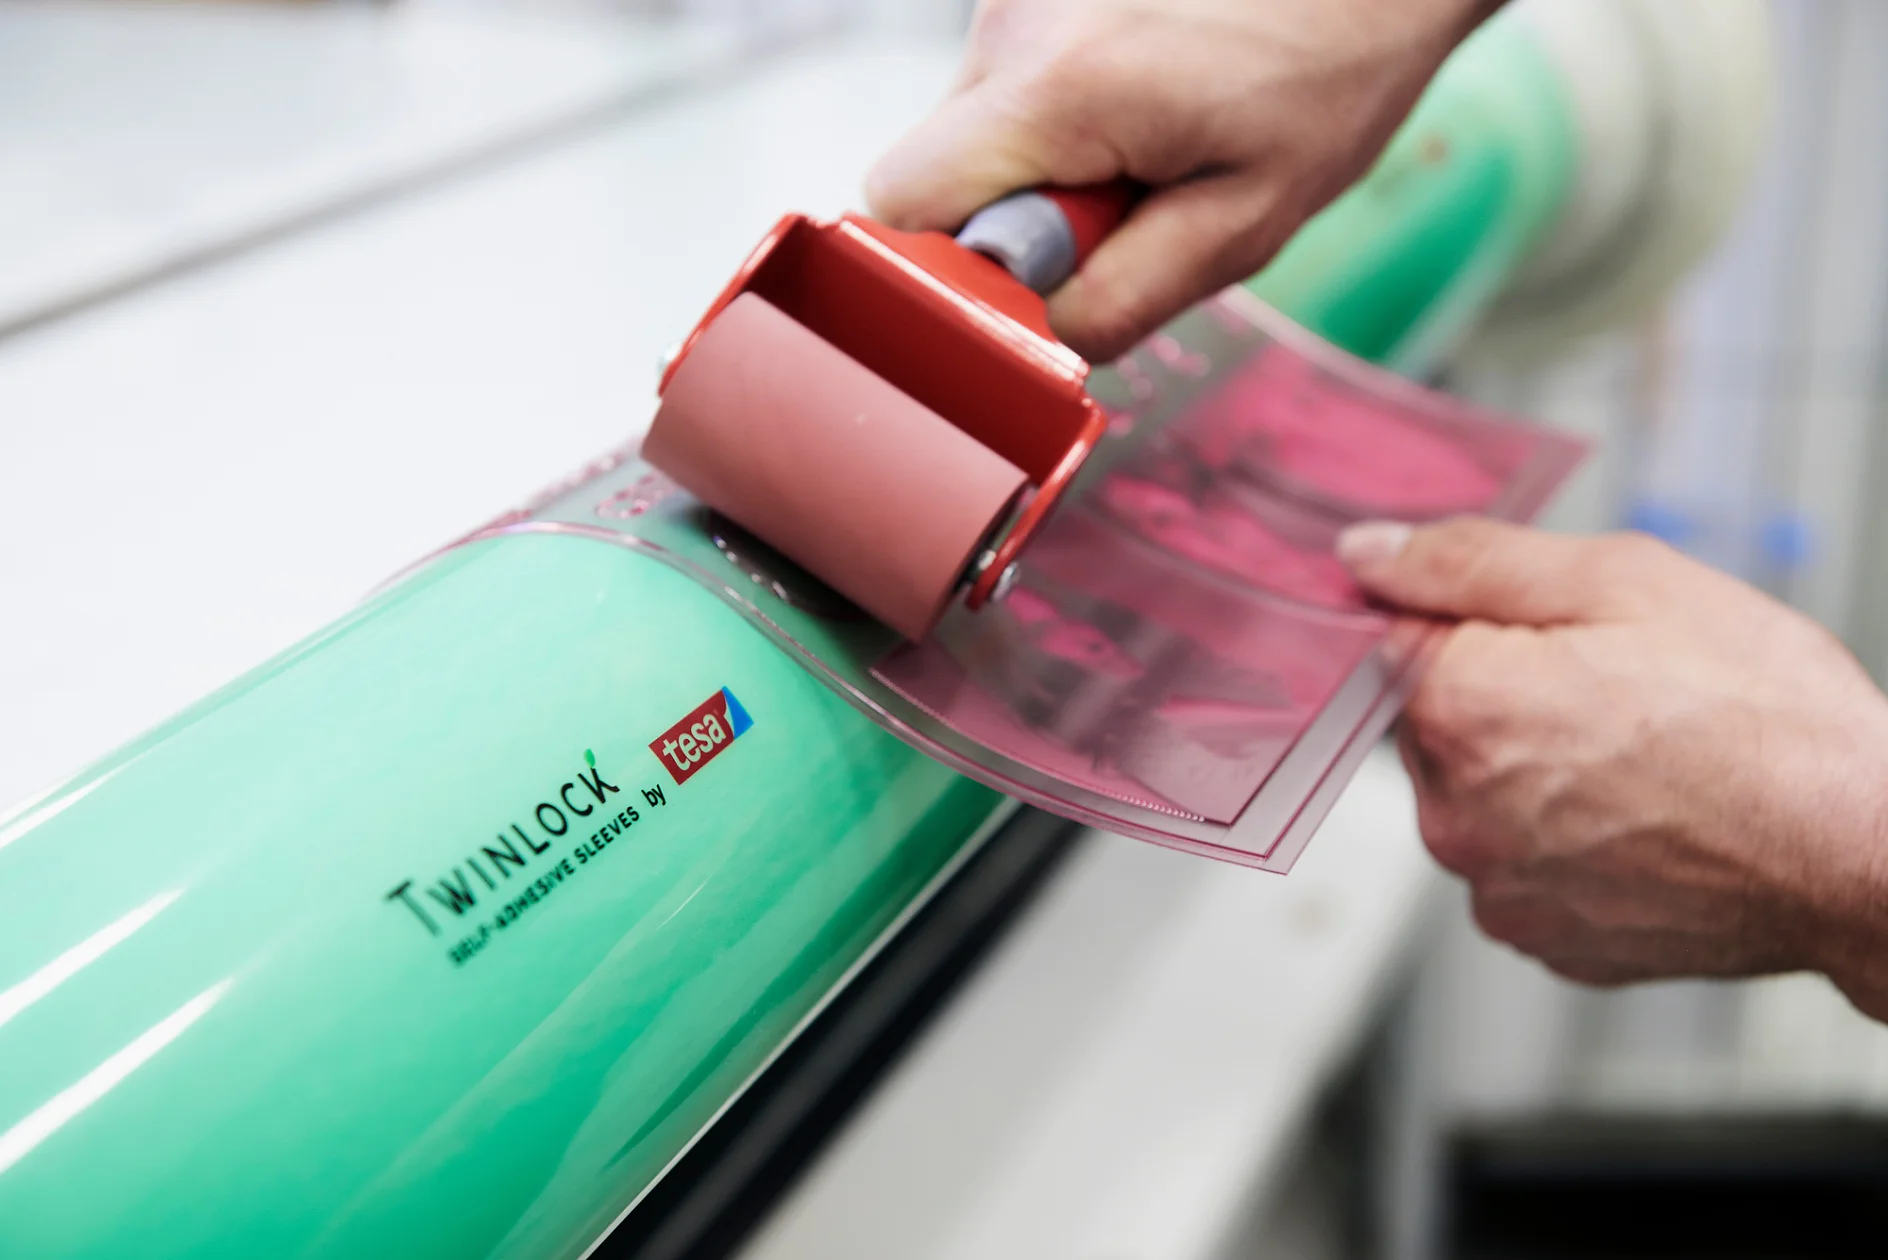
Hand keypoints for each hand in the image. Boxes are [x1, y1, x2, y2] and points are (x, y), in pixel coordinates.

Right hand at [866, 0, 1502, 360]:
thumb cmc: (1330, 73)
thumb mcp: (1242, 226)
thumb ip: (1118, 300)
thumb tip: (1030, 343)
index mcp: (1060, 88)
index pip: (902, 207)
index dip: (952, 266)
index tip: (1040, 273)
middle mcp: (1016, 21)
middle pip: (931, 168)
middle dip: (1009, 215)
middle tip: (1122, 204)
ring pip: (973, 127)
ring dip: (1043, 160)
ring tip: (1151, 139)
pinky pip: (1009, 81)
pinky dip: (1062, 112)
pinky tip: (1144, 95)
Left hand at [1338, 518, 1887, 1019]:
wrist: (1861, 850)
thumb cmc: (1765, 717)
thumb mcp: (1621, 581)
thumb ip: (1470, 562)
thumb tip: (1367, 556)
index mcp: (1455, 707)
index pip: (1397, 638)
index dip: (1475, 623)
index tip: (1547, 635)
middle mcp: (1452, 810)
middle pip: (1437, 724)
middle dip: (1505, 696)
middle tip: (1616, 691)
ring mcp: (1496, 885)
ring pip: (1481, 798)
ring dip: (1535, 772)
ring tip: (1643, 761)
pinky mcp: (1542, 937)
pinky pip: (1524, 866)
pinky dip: (1568, 841)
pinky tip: (1643, 820)